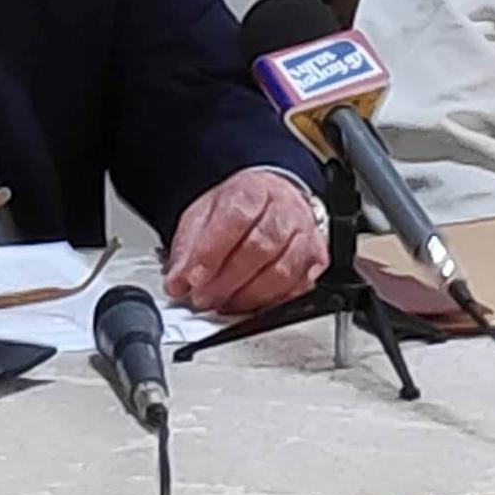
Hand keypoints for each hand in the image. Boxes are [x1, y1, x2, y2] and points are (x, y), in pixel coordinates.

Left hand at [162, 169, 326, 313]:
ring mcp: (305, 234)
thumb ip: (188, 248)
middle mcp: (284, 209)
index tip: (192, 278)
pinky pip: (300, 287)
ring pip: (282, 271)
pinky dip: (273, 301)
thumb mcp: (204, 216)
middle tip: (203, 298)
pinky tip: (252, 304)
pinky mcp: (317, 258)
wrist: (273, 200)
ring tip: (224, 304)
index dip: (211, 253)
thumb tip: (177, 282)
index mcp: (253, 190)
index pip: (234, 218)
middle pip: (259, 248)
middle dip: (226, 280)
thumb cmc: (238, 209)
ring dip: (248, 296)